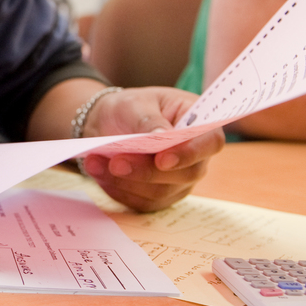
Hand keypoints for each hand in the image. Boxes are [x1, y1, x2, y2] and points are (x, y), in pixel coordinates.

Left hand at [80, 87, 224, 211]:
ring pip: (160, 192)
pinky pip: (142, 202)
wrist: (108, 124)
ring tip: (94, 162)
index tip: (162, 159)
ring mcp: (180, 180)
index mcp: (199, 123)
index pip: (211, 142)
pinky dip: (117, 189)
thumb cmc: (130, 108)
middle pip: (185, 174)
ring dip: (125, 181)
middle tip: (115, 162)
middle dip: (147, 171)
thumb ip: (149, 120)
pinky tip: (98, 172)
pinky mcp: (159, 196)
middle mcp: (196, 156)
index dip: (191, 153)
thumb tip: (162, 136)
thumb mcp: (135, 104)